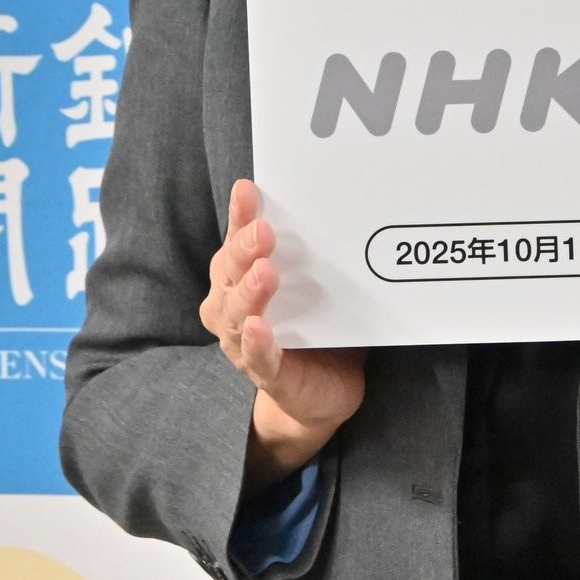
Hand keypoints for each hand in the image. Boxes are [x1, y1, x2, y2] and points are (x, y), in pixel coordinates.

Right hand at [200, 178, 365, 492]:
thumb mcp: (321, 282)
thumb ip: (323, 252)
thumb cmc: (319, 324)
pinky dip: (256, 342)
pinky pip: (256, 358)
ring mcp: (245, 342)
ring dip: (250, 290)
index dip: (241, 216)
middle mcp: (234, 306)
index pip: (238, 241)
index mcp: (244, 277)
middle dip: (244, 249)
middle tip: (264, 231)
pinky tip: (258, 326)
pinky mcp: (267, 374)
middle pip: (230, 273)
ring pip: (236, 313)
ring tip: (265, 271)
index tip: (248, 190)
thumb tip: (349, 205)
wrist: (326, 389)